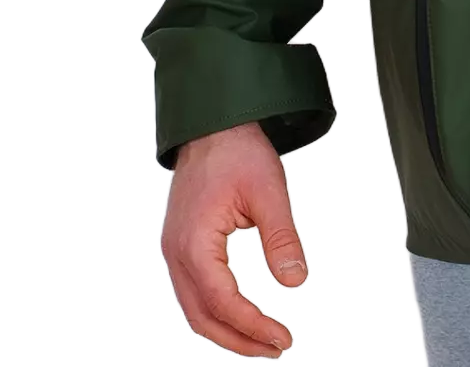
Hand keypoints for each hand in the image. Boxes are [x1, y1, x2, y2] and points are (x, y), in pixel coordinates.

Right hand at [161, 122, 302, 358]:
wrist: (213, 124)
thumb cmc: (237, 150)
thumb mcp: (269, 190)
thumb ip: (281, 237)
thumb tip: (295, 280)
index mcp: (194, 243)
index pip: (223, 302)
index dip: (254, 326)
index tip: (283, 338)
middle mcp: (177, 252)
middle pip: (203, 317)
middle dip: (240, 340)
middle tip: (276, 347)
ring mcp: (175, 250)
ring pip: (195, 309)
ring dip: (227, 330)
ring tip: (261, 339)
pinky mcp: (181, 245)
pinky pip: (193, 292)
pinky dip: (215, 311)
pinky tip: (240, 314)